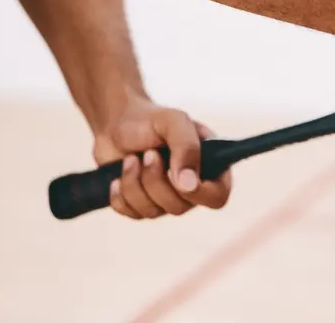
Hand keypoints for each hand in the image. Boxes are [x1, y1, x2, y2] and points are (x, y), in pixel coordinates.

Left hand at [92, 97, 231, 219]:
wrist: (117, 123)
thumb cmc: (150, 119)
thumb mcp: (174, 122)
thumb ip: (188, 148)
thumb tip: (189, 185)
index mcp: (209, 166)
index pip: (217, 196)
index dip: (200, 193)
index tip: (176, 174)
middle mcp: (190, 187)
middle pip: (180, 207)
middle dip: (156, 181)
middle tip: (148, 154)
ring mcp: (165, 198)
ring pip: (153, 212)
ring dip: (135, 183)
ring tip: (131, 159)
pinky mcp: (141, 205)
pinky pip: (132, 214)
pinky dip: (120, 195)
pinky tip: (118, 177)